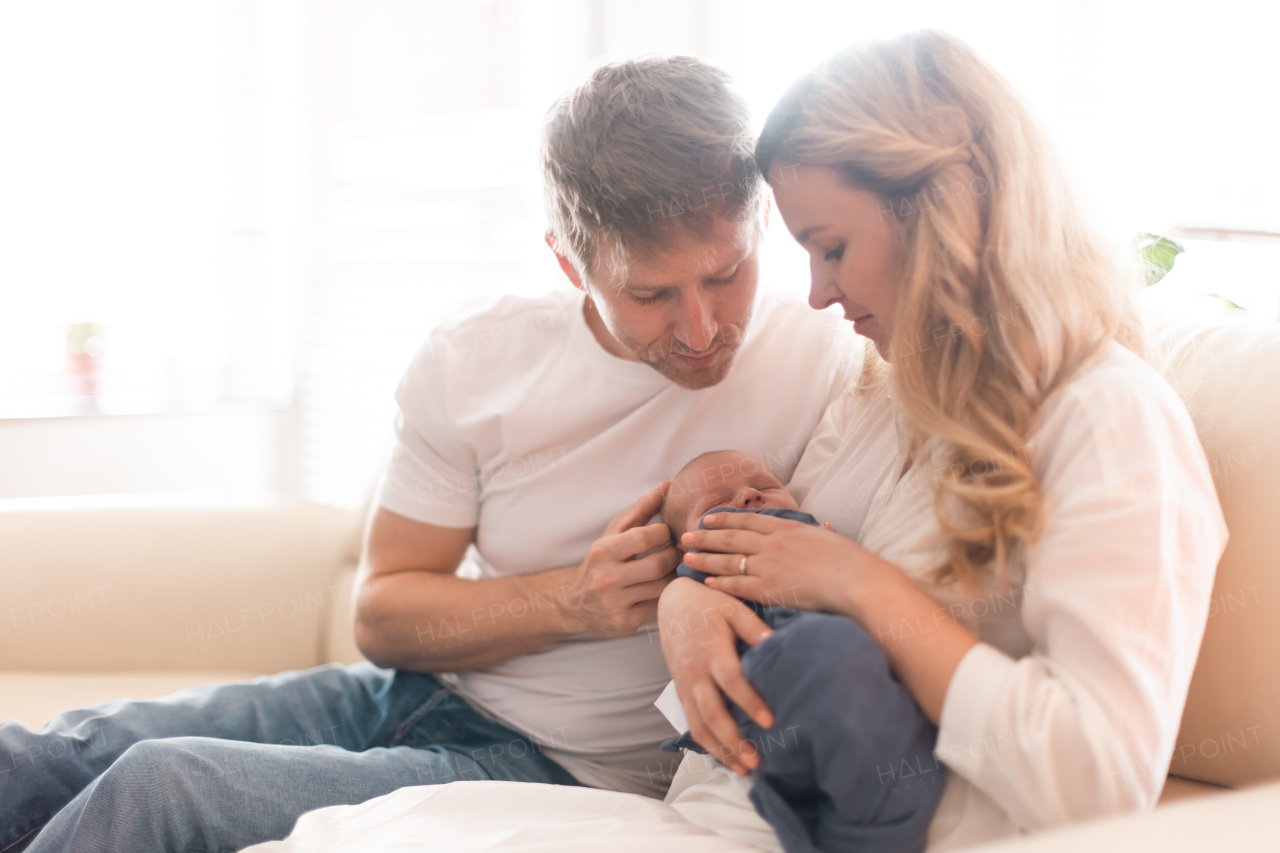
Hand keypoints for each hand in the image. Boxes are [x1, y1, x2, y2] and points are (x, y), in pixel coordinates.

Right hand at [561, 483, 679, 637]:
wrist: (574, 603)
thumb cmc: (601, 561)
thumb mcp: (613, 533)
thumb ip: (641, 509)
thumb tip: (668, 485)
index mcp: (602, 551)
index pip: (646, 537)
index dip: (665, 534)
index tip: (667, 535)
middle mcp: (606, 578)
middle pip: (658, 564)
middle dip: (674, 556)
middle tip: (677, 553)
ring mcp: (615, 603)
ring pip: (662, 587)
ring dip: (675, 576)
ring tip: (674, 569)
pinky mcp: (624, 623)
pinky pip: (659, 607)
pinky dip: (667, 596)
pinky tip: (665, 588)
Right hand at [657, 577, 773, 775]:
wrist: (673, 602)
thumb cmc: (709, 605)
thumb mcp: (734, 608)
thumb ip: (754, 628)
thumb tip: (775, 644)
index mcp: (711, 650)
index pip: (730, 680)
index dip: (749, 702)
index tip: (769, 721)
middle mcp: (695, 672)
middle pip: (710, 713)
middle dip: (732, 741)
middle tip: (755, 762)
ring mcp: (685, 684)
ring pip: (697, 725)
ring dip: (719, 750)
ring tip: (743, 769)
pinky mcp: (680, 690)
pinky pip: (691, 722)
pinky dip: (707, 743)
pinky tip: (725, 756)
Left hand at [680, 512, 880, 616]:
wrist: (857, 580)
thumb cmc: (851, 562)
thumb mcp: (832, 540)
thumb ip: (820, 534)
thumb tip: (825, 528)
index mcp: (787, 528)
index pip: (747, 521)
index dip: (724, 520)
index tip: (707, 519)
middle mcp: (773, 543)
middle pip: (730, 537)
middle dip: (704, 537)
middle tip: (684, 537)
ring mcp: (769, 565)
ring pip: (728, 560)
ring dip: (705, 559)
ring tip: (686, 558)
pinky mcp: (770, 588)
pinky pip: (738, 585)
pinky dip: (720, 582)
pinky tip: (706, 582)